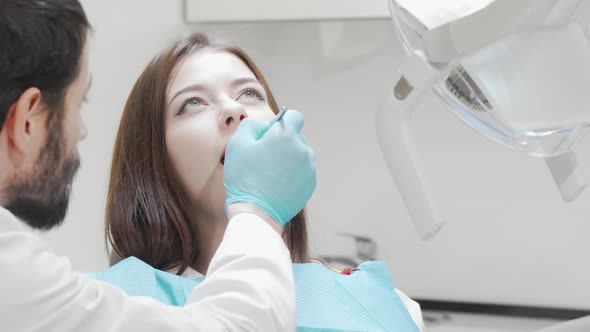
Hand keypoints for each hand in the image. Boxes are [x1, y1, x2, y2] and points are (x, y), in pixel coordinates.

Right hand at [224, 110, 315, 226]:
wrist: (256, 213)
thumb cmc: (245, 177)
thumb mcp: (238, 144)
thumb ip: (252, 125)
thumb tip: (264, 126)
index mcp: (287, 135)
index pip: (294, 116)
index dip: (280, 122)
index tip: (269, 134)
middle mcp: (303, 149)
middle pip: (296, 137)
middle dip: (282, 143)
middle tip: (263, 158)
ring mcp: (309, 168)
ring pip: (299, 155)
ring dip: (288, 159)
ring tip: (269, 173)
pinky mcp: (310, 184)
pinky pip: (301, 172)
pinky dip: (292, 174)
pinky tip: (276, 184)